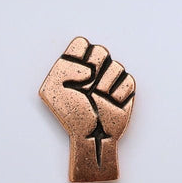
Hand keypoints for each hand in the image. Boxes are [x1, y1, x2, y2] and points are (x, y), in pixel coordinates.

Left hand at [40, 37, 134, 182]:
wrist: (91, 138)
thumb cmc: (72, 118)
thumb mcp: (53, 89)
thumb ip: (64, 67)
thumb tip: (88, 69)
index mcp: (73, 67)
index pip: (81, 44)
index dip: (80, 54)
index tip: (77, 69)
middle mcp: (92, 71)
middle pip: (102, 50)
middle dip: (96, 67)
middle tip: (88, 84)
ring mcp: (108, 81)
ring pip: (117, 65)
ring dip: (107, 83)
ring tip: (98, 98)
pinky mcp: (123, 91)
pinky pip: (129, 81)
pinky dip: (119, 93)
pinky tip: (110, 103)